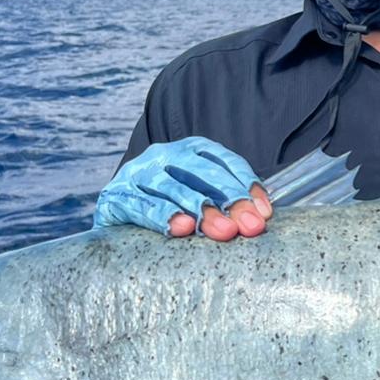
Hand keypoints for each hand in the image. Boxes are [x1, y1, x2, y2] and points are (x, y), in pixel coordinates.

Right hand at [94, 138, 273, 239]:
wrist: (116, 217)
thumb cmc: (168, 210)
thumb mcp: (199, 200)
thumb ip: (227, 203)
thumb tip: (260, 217)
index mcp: (189, 150)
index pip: (224, 160)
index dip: (246, 183)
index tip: (264, 212)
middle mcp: (163, 155)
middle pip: (201, 172)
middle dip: (229, 199)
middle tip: (248, 226)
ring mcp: (136, 173)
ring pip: (172, 187)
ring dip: (200, 208)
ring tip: (221, 229)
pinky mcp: (115, 196)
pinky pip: (141, 205)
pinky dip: (162, 216)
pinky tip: (181, 228)